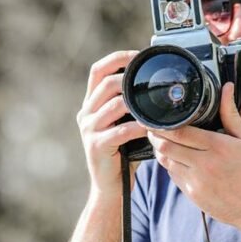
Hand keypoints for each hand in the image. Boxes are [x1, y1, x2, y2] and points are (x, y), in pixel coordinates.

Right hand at [76, 51, 147, 201]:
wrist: (111, 186)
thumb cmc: (123, 154)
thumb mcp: (123, 124)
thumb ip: (130, 105)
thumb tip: (154, 85)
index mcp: (91, 104)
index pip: (97, 71)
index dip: (116, 58)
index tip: (137, 55)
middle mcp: (86, 113)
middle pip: (106, 84)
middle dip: (129, 79)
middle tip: (151, 81)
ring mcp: (89, 129)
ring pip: (114, 105)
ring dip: (137, 103)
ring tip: (154, 104)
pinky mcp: (96, 146)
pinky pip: (121, 131)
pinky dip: (139, 127)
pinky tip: (151, 127)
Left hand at [147, 82, 240, 232]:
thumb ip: (230, 114)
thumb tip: (226, 87)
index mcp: (218, 147)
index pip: (180, 131)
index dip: (162, 124)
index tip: (155, 118)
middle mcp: (205, 164)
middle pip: (166, 146)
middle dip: (155, 135)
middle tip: (151, 127)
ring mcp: (196, 182)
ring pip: (165, 161)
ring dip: (159, 150)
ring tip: (159, 140)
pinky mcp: (192, 195)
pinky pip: (172, 175)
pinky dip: (169, 165)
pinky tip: (174, 158)